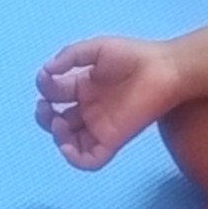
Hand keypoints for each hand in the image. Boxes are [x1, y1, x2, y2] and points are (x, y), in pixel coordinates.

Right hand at [35, 36, 187, 169]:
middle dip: (43, 115)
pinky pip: (89, 160)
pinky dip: (73, 158)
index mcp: (85, 85)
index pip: (55, 93)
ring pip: (70, 142)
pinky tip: (67, 142)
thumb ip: (70, 56)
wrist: (164, 70)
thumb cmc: (134, 56)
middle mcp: (90, 108)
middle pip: (57, 120)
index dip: (45, 87)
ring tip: (59, 121)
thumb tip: (45, 71)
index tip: (46, 77)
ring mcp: (100, 126)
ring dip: (56, 136)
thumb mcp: (97, 49)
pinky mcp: (112, 140)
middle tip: (46, 106)